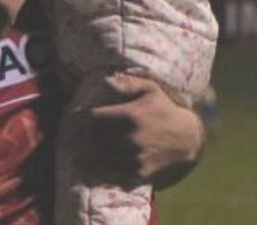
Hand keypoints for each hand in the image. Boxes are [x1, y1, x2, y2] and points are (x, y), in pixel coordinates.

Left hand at [74, 73, 204, 188]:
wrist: (187, 140)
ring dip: (83, 154)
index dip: (78, 118)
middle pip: (92, 138)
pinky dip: (97, 170)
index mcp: (131, 116)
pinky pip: (110, 174)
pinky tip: (88, 166)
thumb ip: (126, 84)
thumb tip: (104, 81)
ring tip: (74, 151)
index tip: (72, 117)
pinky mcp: (138, 174)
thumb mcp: (150, 89)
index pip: (93, 117)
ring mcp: (135, 158)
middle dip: (78, 136)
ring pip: (98, 157)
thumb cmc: (163, 110)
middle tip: (69, 135)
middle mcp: (132, 138)